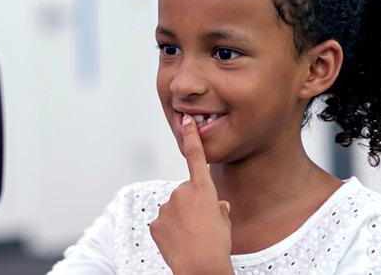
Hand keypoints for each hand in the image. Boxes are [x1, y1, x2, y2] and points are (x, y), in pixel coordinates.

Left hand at [149, 115, 233, 273]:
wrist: (201, 266)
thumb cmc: (218, 245)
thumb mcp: (225, 222)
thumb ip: (218, 208)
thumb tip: (217, 206)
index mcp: (203, 189)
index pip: (196, 157)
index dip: (191, 137)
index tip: (185, 121)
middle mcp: (182, 193)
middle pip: (184, 194)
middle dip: (190, 206)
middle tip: (200, 226)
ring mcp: (166, 207)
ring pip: (173, 210)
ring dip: (180, 220)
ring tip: (191, 237)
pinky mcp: (155, 222)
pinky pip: (163, 224)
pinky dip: (170, 232)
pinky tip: (178, 243)